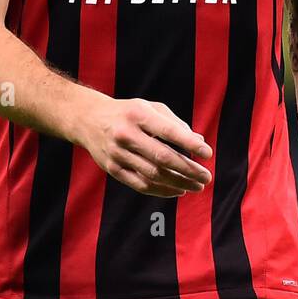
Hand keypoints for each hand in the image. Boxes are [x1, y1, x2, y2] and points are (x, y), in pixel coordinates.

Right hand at [79, 95, 212, 196]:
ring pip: (153, 174)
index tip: (208, 154)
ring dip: (179, 183)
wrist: (88, 120)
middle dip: (188, 169)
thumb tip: (199, 142)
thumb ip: (175, 124)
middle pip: (162, 157)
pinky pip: (141, 185)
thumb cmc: (128, 113)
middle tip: (206, 177)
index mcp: (138, 115)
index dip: (189, 143)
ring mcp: (118, 154)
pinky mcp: (113, 169)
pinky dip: (162, 190)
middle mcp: (126, 134)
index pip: (168, 131)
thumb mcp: (150, 108)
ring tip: (197, 186)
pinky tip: (178, 190)